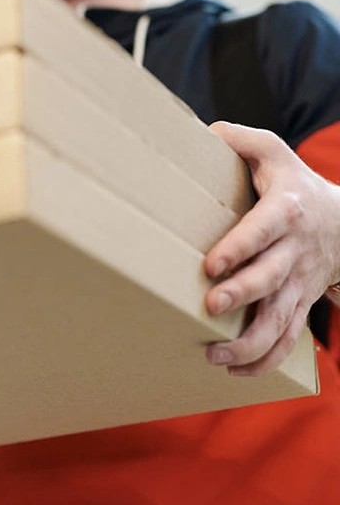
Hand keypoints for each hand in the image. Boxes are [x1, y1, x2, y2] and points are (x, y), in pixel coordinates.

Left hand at [203, 123, 339, 375]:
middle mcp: (295, 251)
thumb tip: (203, 133)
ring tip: (214, 355)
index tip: (211, 264)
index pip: (263, 230)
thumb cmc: (291, 182)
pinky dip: (266, 361)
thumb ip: (238, 138)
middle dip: (242, 295)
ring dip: (250, 343)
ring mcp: (299, 282)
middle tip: (210, 306)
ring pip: (281, 320)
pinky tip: (235, 371)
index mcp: (286, 210)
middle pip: (271, 278)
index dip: (239, 247)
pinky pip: (288, 340)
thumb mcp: (271, 150)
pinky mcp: (299, 304)